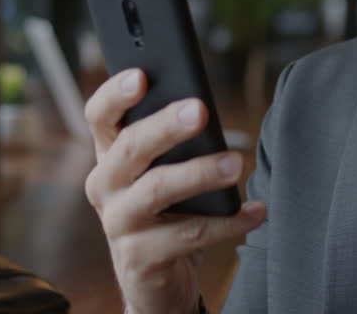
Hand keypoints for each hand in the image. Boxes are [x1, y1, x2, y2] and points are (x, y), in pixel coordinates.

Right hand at [84, 68, 266, 313]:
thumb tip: (203, 108)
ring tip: (236, 163)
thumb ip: (172, 143)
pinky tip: (256, 211)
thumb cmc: (165, 212)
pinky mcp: (139, 258)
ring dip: (200, 172)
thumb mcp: (162, 173)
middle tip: (201, 110)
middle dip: (166, 125)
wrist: (154, 280)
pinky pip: (189, 234)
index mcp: (109, 156)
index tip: (141, 76)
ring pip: (157, 189)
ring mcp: (118, 223)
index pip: (100, 117)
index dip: (114, 95)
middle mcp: (106, 186)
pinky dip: (228, 222)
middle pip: (130, 147)